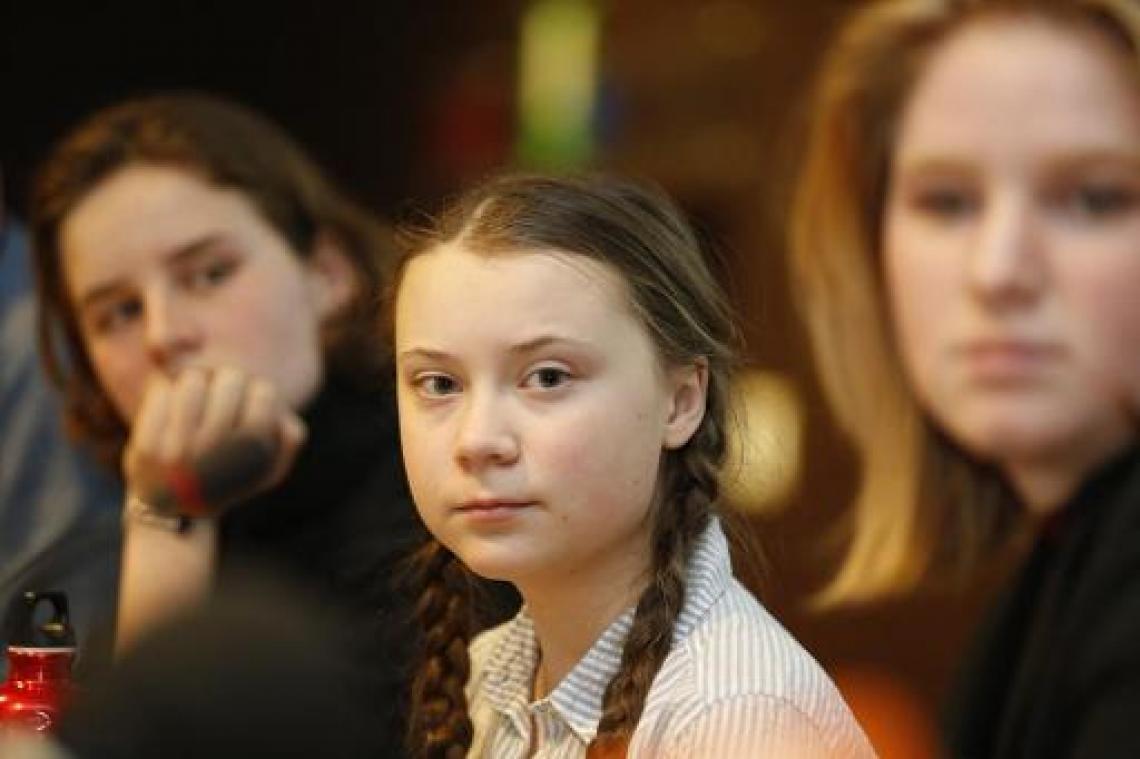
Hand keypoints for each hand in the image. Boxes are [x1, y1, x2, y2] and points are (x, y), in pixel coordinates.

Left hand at [123, 367, 306, 512]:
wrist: (173, 514)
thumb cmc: (227, 481)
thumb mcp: (269, 469)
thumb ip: (289, 442)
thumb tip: (285, 421)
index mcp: (251, 457)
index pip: (265, 391)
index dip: (257, 391)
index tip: (247, 401)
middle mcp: (217, 456)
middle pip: (231, 378)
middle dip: (226, 382)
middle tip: (219, 393)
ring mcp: (178, 453)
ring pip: (192, 380)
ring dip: (194, 383)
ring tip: (193, 396)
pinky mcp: (145, 450)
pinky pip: (159, 395)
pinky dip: (164, 395)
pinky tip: (168, 410)